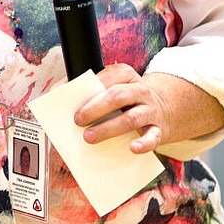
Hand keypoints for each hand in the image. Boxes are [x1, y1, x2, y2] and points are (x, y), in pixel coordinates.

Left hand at [74, 65, 223, 153]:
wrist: (163, 108)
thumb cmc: (128, 99)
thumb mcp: (114, 86)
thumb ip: (92, 89)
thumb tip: (60, 92)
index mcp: (126, 76)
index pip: (109, 76)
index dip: (90, 87)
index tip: (71, 99)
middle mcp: (140, 91)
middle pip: (117, 96)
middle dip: (95, 108)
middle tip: (77, 120)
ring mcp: (150, 110)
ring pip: (131, 118)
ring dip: (108, 129)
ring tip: (89, 137)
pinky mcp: (158, 130)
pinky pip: (152, 137)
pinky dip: (143, 143)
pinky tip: (132, 148)